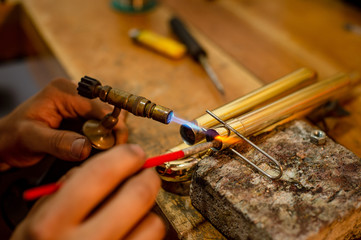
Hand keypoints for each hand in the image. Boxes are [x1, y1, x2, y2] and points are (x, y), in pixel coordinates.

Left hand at [0, 78, 127, 169]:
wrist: (4, 142)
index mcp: (63, 92)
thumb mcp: (32, 140)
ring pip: (105, 120)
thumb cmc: (12, 138)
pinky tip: (95, 150)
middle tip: (111, 154)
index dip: (113, 126)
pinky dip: (101, 139)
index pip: (99, 106)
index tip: (118, 146)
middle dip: (112, 132)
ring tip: (101, 154)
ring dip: (107, 137)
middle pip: (106, 112)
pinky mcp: (79, 115)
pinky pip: (99, 126)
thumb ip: (59, 143)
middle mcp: (74, 93)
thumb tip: (86, 147)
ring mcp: (77, 104)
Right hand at [11, 144, 164, 239]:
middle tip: (147, 173)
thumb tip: (105, 166)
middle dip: (148, 177)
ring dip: (148, 210)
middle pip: (137, 196)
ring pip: (153, 223)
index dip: (125, 157)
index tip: (134, 153)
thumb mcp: (34, 220)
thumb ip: (64, 190)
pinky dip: (146, 230)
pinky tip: (133, 228)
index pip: (100, 174)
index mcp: (53, 224)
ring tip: (135, 209)